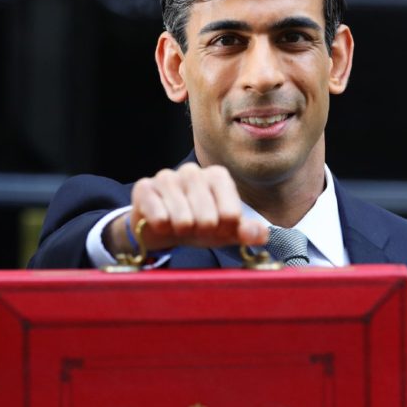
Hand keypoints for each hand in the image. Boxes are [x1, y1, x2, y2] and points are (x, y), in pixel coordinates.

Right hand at [103, 163, 267, 254]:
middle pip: (208, 219)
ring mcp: (167, 177)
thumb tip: (261, 235)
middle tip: (194, 228)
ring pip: (183, 220)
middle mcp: (193, 171)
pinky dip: (162, 229)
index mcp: (218, 176)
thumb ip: (247, 232)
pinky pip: (159, 218)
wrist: (160, 227)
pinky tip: (161, 222)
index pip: (231, 214)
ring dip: (181, 231)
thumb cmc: (198, 225)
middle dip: (201, 232)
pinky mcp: (144, 188)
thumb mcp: (225, 231)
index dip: (223, 230)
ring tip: (178, 225)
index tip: (216, 228)